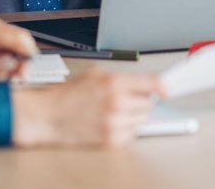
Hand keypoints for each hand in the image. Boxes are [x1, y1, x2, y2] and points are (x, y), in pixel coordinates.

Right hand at [11, 70, 162, 147]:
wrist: (47, 116)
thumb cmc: (67, 95)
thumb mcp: (95, 75)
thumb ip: (122, 78)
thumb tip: (145, 84)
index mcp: (114, 82)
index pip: (153, 83)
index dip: (163, 87)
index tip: (167, 91)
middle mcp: (117, 102)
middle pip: (148, 104)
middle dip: (139, 102)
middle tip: (124, 101)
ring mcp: (114, 123)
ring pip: (141, 120)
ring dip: (132, 117)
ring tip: (112, 112)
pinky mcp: (110, 140)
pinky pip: (131, 135)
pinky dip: (124, 130)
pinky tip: (107, 124)